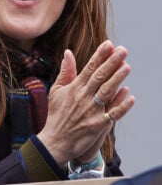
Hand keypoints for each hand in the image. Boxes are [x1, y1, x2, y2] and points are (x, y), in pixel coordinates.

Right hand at [37, 40, 134, 166]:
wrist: (55, 140)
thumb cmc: (56, 113)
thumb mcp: (56, 90)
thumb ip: (65, 71)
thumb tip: (67, 53)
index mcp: (74, 88)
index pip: (89, 68)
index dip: (99, 56)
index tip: (109, 44)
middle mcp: (83, 97)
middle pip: (99, 77)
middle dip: (111, 62)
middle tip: (122, 50)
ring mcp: (91, 111)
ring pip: (107, 92)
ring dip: (117, 79)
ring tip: (127, 67)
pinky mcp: (97, 125)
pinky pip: (112, 114)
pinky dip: (122, 106)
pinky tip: (130, 96)